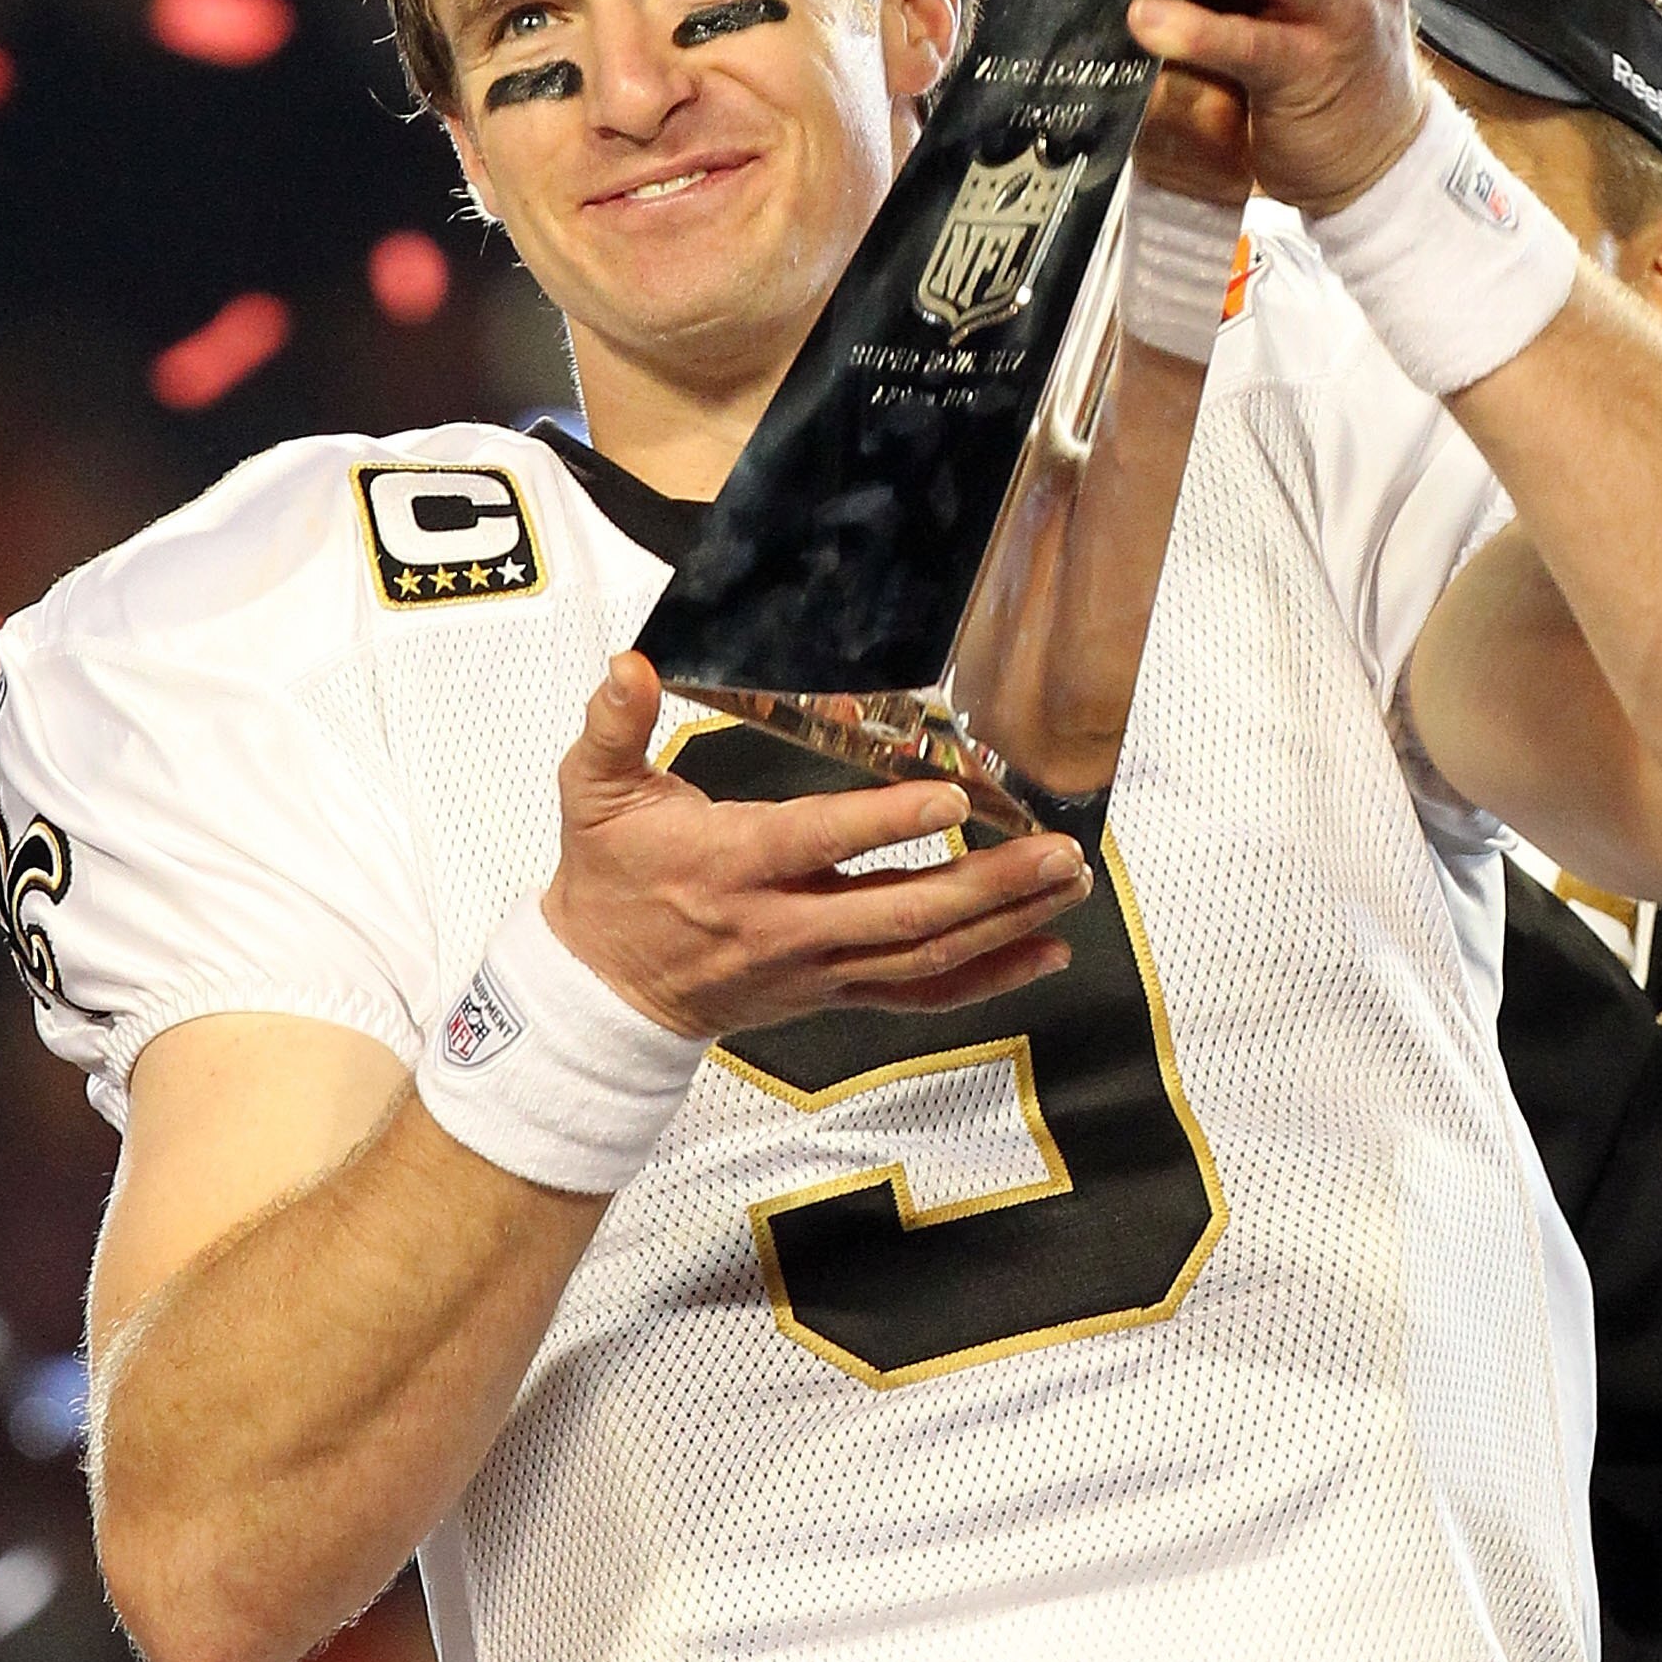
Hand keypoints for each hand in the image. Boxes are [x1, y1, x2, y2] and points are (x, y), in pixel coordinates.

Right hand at [541, 655, 1092, 1035]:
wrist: (604, 991)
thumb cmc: (609, 880)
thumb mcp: (592, 794)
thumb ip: (613, 726)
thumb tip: (629, 665)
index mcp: (735, 865)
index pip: (821, 844)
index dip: (886, 823)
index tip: (951, 798)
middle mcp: (786, 925)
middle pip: (901, 914)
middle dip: (987, 884)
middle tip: (1057, 852)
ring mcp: (817, 968)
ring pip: (924, 956)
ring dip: (1004, 923)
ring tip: (1068, 884)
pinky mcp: (833, 993)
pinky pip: (919, 996)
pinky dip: (988, 979)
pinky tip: (1045, 953)